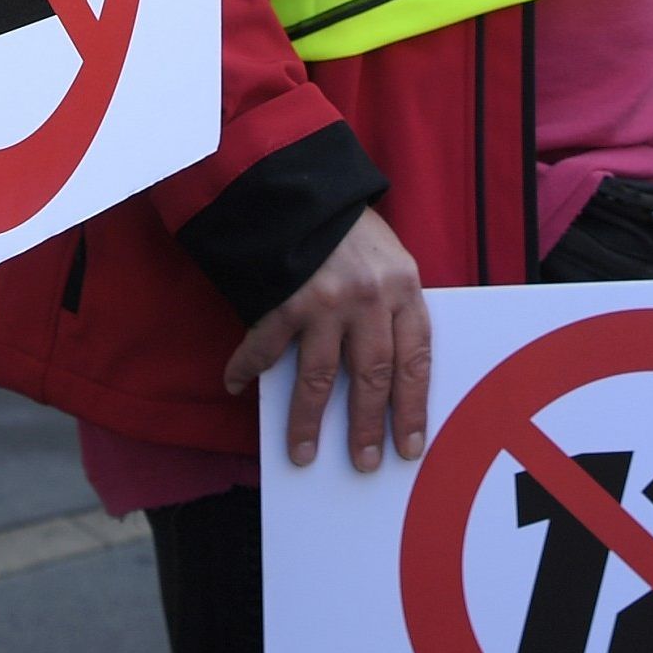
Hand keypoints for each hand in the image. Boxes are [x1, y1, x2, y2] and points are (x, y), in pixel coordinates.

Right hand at [223, 207, 429, 472]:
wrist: (304, 188)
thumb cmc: (352, 231)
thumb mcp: (391, 261)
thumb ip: (392, 310)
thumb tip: (389, 379)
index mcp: (403, 288)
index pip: (415, 361)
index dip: (412, 408)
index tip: (409, 447)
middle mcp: (368, 298)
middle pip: (371, 377)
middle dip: (367, 428)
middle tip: (363, 464)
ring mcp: (324, 300)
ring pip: (319, 378)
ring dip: (308, 421)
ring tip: (303, 454)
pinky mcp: (284, 298)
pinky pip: (265, 348)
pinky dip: (248, 369)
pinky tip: (237, 385)